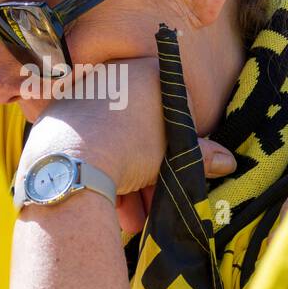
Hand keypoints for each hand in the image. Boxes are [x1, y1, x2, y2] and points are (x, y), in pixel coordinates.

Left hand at [17, 56, 235, 229]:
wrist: (72, 160)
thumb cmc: (131, 147)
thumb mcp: (173, 153)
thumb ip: (201, 155)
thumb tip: (229, 161)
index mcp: (145, 71)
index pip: (173, 108)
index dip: (177, 146)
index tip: (175, 171)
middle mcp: (112, 74)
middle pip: (140, 129)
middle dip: (149, 171)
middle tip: (154, 201)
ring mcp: (82, 94)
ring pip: (114, 141)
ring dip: (127, 183)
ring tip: (133, 217)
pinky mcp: (58, 117)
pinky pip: (89, 146)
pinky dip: (101, 175)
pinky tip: (111, 206)